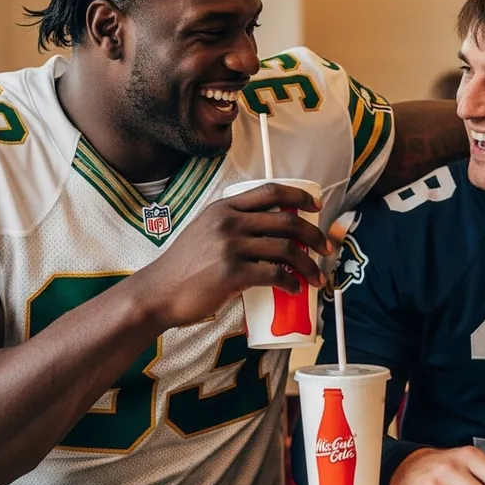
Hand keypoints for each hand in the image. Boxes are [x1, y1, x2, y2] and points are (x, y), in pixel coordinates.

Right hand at [133, 182, 330, 327]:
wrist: (157, 292)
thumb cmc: (183, 267)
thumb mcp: (204, 231)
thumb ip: (231, 226)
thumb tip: (269, 235)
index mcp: (224, 207)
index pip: (270, 192)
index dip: (299, 196)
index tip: (317, 207)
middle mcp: (229, 221)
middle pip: (286, 221)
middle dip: (314, 235)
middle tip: (327, 248)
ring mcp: (230, 246)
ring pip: (286, 249)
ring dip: (309, 264)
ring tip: (317, 277)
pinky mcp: (231, 273)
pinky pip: (274, 275)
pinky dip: (291, 283)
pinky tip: (295, 290)